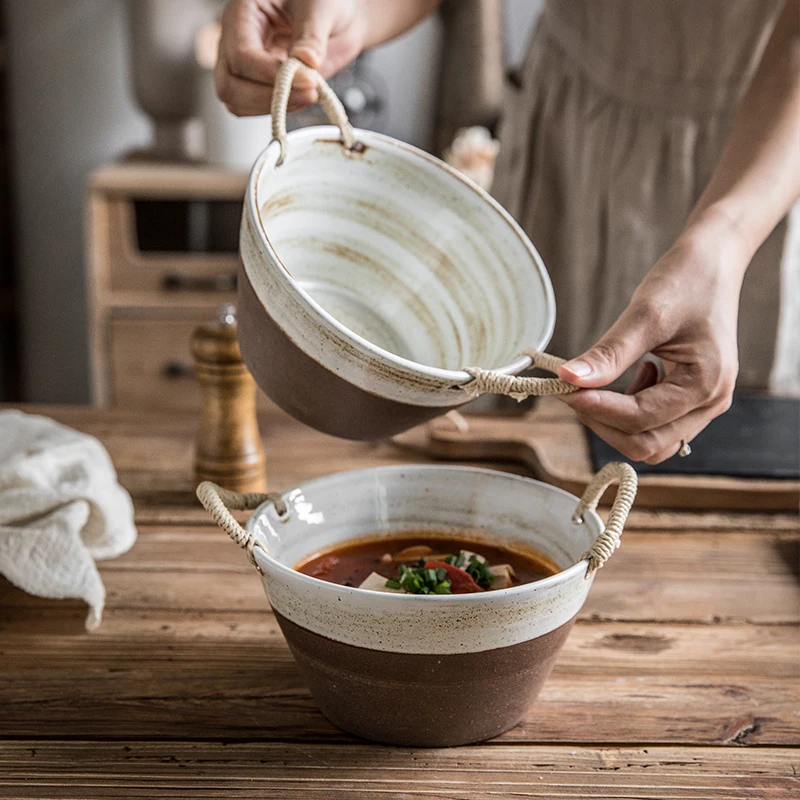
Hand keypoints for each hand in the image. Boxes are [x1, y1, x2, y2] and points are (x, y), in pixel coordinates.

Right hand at [216, 0, 366, 115]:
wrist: (332, 14)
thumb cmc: (322, 1)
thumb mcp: (320, 9)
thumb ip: (312, 36)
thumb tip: (306, 62)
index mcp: (243, 13)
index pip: (243, 55)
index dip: (272, 76)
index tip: (309, 81)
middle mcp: (235, 40)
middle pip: (230, 85)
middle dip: (268, 98)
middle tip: (309, 95)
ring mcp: (241, 65)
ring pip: (236, 102)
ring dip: (272, 108)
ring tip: (308, 94)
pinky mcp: (254, 84)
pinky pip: (252, 109)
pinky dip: (276, 111)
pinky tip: (300, 98)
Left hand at [557, 217, 748, 463]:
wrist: (713, 262)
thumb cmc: (685, 281)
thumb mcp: (644, 315)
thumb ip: (608, 354)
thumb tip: (568, 379)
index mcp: (705, 384)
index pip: (640, 419)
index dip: (597, 409)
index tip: (564, 390)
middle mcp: (711, 402)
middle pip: (646, 443)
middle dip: (603, 422)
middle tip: (573, 392)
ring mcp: (704, 404)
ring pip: (650, 441)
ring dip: (615, 422)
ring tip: (599, 384)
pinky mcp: (693, 398)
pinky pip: (657, 425)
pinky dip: (631, 412)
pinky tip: (630, 376)